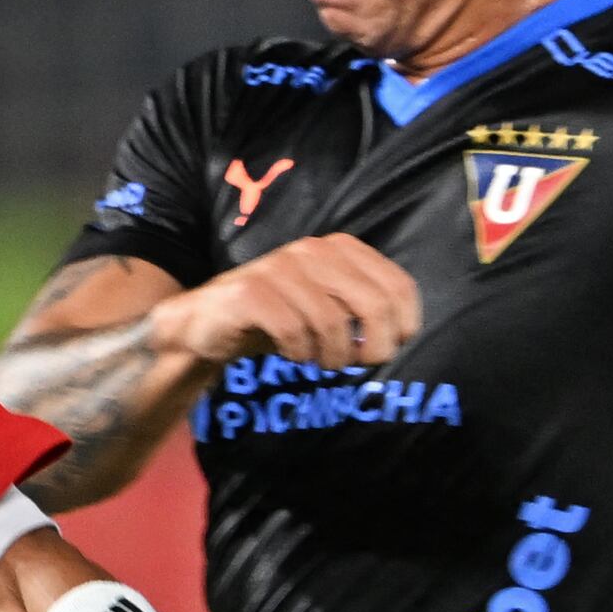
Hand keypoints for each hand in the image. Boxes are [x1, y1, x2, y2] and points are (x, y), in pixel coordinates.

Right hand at [147, 233, 418, 374]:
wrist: (208, 321)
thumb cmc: (279, 316)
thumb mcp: (329, 304)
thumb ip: (364, 307)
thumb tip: (402, 334)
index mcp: (339, 247)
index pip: (397, 285)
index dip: (404, 324)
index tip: (391, 347)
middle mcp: (311, 250)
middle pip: (373, 304)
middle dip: (375, 346)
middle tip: (361, 364)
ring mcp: (279, 268)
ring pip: (332, 323)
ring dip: (334, 356)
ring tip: (323, 362)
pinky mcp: (250, 293)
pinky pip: (294, 332)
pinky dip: (300, 353)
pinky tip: (294, 354)